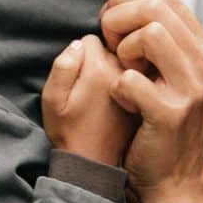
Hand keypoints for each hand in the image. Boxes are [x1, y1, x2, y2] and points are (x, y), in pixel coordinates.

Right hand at [42, 34, 136, 170]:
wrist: (95, 164)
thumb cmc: (69, 132)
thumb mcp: (53, 100)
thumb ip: (63, 66)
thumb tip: (80, 43)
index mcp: (99, 68)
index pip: (91, 39)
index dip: (80, 55)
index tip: (78, 78)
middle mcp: (123, 71)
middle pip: (113, 46)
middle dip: (101, 58)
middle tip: (91, 88)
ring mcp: (140, 83)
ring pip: (128, 60)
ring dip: (118, 70)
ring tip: (106, 97)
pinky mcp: (149, 95)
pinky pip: (139, 76)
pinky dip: (132, 83)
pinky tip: (122, 102)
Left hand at [99, 0, 202, 197]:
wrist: (174, 179)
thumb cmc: (162, 123)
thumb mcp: (173, 75)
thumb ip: (163, 41)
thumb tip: (129, 3)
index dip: (127, 1)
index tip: (112, 25)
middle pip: (156, 6)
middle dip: (119, 19)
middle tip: (111, 46)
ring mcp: (193, 88)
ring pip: (149, 33)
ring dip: (122, 51)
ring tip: (124, 72)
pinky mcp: (171, 113)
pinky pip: (130, 78)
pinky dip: (118, 88)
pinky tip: (125, 103)